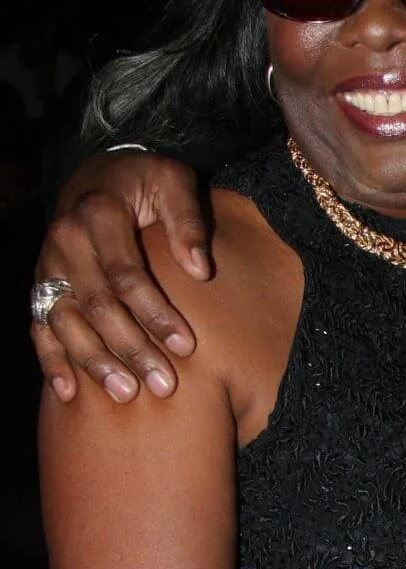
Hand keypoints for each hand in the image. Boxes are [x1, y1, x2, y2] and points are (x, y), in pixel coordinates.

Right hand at [31, 151, 210, 402]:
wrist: (97, 174)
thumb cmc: (146, 180)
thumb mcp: (173, 181)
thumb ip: (188, 221)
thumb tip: (202, 271)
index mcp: (99, 215)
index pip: (128, 276)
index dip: (156, 313)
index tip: (187, 346)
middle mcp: (65, 242)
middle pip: (98, 306)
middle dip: (131, 348)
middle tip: (163, 384)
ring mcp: (48, 266)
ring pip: (66, 323)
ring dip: (95, 362)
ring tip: (126, 394)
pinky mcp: (41, 284)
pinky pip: (40, 326)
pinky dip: (52, 360)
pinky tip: (69, 392)